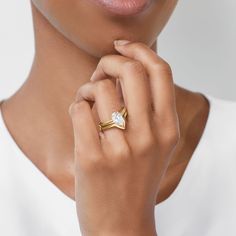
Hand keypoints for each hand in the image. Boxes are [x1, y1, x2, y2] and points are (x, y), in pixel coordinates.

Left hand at [69, 40, 179, 235]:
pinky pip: (80, 109)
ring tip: (87, 101)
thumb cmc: (136, 179)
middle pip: (130, 71)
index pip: (161, 71)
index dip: (140, 50)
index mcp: (168, 129)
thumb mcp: (156, 144)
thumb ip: (150, 109)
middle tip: (100, 74)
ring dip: (87, 88)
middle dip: (109, 62)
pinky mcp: (93, 158)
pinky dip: (76, 106)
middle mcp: (149, 136)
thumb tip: (125, 68)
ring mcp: (122, 148)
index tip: (121, 45)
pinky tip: (80, 118)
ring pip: (99, 89)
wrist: (121, 223)